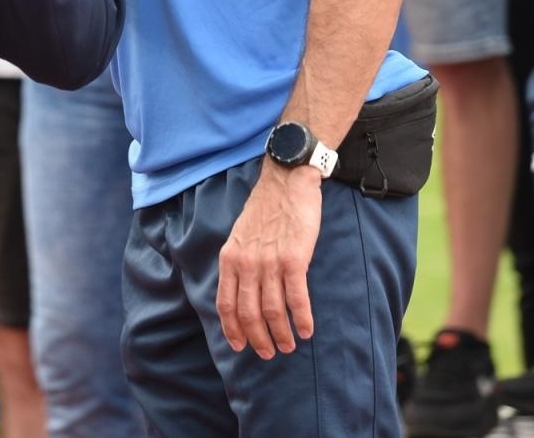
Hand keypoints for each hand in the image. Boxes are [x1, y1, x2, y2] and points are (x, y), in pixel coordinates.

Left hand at [217, 162, 321, 357]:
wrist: (286, 181)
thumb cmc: (266, 209)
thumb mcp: (240, 236)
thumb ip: (239, 263)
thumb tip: (242, 292)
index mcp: (230, 258)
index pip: (225, 304)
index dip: (233, 330)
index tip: (240, 346)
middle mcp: (246, 263)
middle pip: (249, 313)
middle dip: (258, 339)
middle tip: (269, 353)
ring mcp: (269, 262)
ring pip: (272, 310)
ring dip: (281, 334)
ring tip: (289, 345)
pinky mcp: (294, 258)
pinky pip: (296, 298)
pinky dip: (302, 319)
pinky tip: (307, 330)